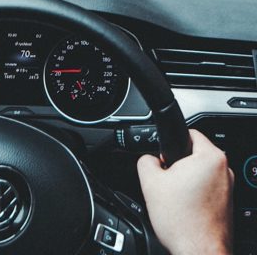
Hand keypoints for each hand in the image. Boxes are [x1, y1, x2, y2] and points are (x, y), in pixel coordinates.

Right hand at [137, 129, 233, 254]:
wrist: (199, 253)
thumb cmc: (183, 222)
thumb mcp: (149, 181)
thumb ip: (146, 160)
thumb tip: (150, 159)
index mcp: (210, 157)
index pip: (187, 132)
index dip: (169, 143)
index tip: (163, 157)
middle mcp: (224, 170)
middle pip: (192, 154)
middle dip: (177, 164)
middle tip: (166, 180)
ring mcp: (228, 188)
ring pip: (198, 172)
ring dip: (185, 180)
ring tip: (174, 197)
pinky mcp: (226, 203)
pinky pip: (205, 188)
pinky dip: (193, 193)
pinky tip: (183, 208)